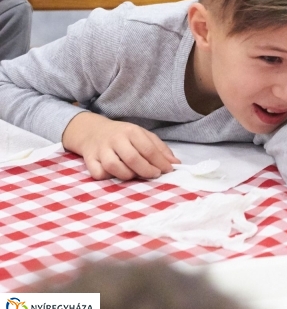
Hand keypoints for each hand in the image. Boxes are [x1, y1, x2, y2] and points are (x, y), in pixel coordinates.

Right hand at [62, 112, 179, 180]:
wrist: (93, 131)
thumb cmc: (123, 135)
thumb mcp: (143, 136)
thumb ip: (160, 149)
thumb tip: (175, 164)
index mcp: (131, 131)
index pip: (148, 149)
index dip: (160, 162)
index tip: (168, 170)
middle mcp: (115, 139)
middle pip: (132, 158)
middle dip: (147, 170)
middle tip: (154, 175)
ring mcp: (101, 150)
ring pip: (114, 167)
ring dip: (127, 175)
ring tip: (134, 174)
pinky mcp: (89, 159)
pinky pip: (98, 174)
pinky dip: (108, 177)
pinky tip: (115, 174)